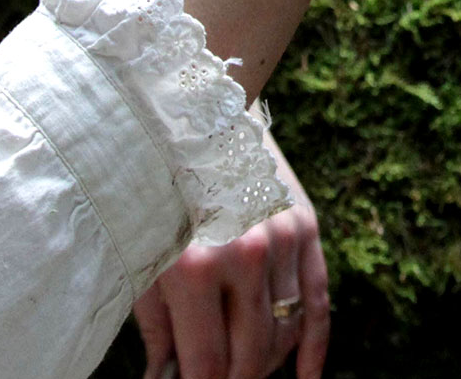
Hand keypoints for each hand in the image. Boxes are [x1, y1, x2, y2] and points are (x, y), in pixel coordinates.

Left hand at [135, 132, 328, 378]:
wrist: (192, 108)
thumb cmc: (152, 185)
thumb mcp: (142, 255)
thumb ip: (157, 327)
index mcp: (196, 266)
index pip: (208, 365)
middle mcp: (247, 255)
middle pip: (251, 356)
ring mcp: (283, 239)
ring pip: (284, 333)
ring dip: (264, 363)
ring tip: (241, 371)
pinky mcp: (305, 225)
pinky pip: (318, 302)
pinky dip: (314, 348)